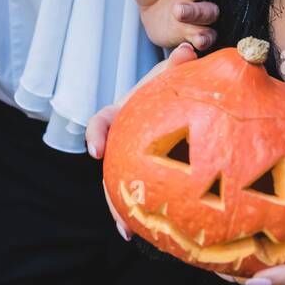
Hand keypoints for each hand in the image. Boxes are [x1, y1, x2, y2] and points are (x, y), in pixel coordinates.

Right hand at [86, 41, 198, 239]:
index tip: (96, 150)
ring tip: (129, 233)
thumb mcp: (172, 72)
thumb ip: (178, 64)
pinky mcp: (144, 172)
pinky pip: (142, 192)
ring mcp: (128, 158)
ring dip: (122, 211)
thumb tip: (189, 50)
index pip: (101, 122)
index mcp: (121, 113)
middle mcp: (120, 140)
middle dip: (108, 193)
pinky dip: (145, 211)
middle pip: (107, 167)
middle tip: (117, 215)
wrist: (176, 95)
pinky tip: (159, 234)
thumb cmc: (170, 83)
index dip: (95, 135)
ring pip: (119, 186)